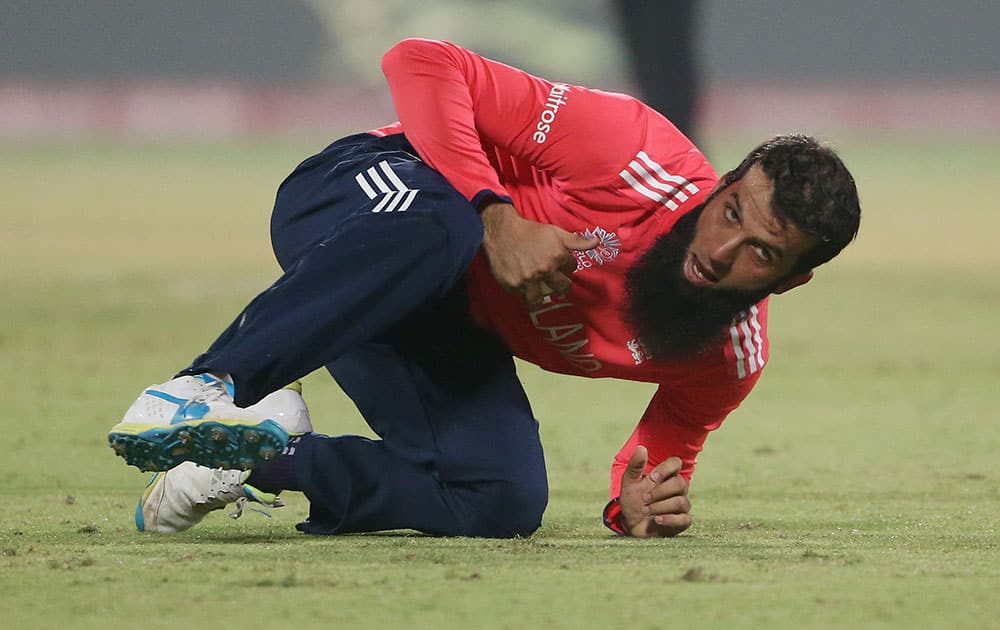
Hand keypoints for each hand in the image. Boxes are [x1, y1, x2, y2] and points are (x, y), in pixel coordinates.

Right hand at [480, 202, 596, 305]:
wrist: (502, 232)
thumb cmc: (530, 231)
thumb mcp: (555, 232)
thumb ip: (576, 241)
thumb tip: (597, 242)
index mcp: (557, 256)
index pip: (571, 268)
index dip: (566, 265)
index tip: (559, 262)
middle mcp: (544, 269)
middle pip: (562, 287)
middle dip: (560, 283)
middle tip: (553, 278)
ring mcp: (528, 280)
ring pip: (540, 299)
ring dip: (540, 296)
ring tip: (538, 289)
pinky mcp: (513, 285)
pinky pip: (522, 297)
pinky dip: (523, 293)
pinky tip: (523, 283)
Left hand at [618, 446, 691, 537]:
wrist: (631, 524)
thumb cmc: (633, 500)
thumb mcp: (629, 482)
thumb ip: (635, 466)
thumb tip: (641, 448)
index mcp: (666, 476)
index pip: (676, 463)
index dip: (666, 469)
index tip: (651, 478)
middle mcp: (677, 489)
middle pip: (680, 483)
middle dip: (660, 491)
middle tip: (644, 498)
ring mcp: (681, 506)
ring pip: (681, 502)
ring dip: (660, 506)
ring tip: (645, 510)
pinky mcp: (682, 522)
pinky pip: (685, 519)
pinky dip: (669, 519)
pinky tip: (656, 519)